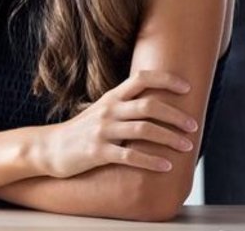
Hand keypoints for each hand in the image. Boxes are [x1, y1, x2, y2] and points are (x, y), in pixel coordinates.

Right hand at [31, 70, 196, 179]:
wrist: (50, 148)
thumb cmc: (82, 131)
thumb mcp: (103, 111)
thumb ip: (126, 105)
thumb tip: (159, 105)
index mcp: (112, 97)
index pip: (142, 78)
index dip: (166, 79)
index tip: (187, 88)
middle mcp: (109, 110)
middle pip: (149, 106)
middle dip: (175, 115)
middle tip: (193, 125)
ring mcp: (103, 131)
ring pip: (143, 130)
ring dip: (169, 138)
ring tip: (187, 146)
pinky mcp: (98, 153)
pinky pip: (130, 156)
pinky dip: (151, 161)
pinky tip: (166, 167)